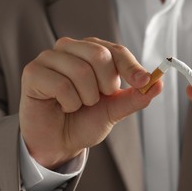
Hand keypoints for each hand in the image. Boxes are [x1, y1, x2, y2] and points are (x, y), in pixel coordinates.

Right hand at [19, 37, 161, 169]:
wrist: (59, 142)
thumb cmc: (84, 121)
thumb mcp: (115, 110)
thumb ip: (135, 97)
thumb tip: (159, 83)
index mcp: (93, 52)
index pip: (116, 51)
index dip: (131, 67)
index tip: (144, 81)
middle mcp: (71, 48)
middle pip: (100, 55)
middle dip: (105, 85)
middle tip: (96, 100)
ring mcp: (50, 58)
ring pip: (81, 71)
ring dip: (86, 98)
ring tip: (78, 104)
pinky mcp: (33, 71)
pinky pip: (61, 84)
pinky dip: (69, 103)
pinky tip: (62, 106)